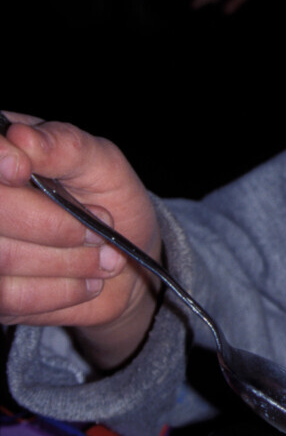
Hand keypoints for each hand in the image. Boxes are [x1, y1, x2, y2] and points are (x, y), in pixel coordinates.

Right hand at [0, 114, 160, 368]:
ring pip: (4, 258)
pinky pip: (12, 297)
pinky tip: (88, 282)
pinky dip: (62, 291)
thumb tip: (23, 138)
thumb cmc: (107, 200)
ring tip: (105, 258)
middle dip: (55, 225)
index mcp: (5, 153)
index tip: (21, 168)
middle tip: (102, 225)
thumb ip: (65, 146)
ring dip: (68, 262)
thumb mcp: (101, 163)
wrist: (123, 263)